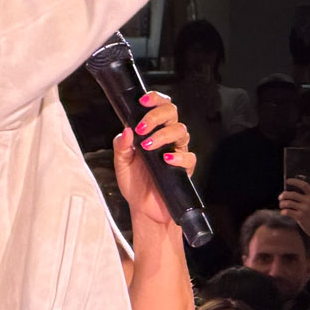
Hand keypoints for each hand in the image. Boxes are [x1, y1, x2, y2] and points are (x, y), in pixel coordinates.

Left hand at [115, 92, 192, 228]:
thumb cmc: (135, 184)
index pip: (159, 107)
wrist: (144, 209)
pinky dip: (178, 156)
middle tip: (142, 128)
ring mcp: (177, 152)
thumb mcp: (121, 163)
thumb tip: (126, 130)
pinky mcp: (184, 169)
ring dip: (163, 135)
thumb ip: (121, 146)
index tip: (143, 101)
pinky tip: (166, 159)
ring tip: (147, 146)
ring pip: (181, 130)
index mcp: (152, 132)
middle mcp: (166, 138)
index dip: (154, 99)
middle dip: (156, 116)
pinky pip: (189, 157)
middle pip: (172, 113)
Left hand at [279, 178, 309, 246]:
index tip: (287, 180)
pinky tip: (283, 212)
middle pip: (293, 194)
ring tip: (281, 205)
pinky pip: (288, 212)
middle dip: (284, 194)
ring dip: (282, 203)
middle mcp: (309, 202)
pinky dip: (283, 211)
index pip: (304, 185)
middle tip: (280, 197)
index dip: (294, 181)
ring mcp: (304, 209)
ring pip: (288, 203)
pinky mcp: (300, 217)